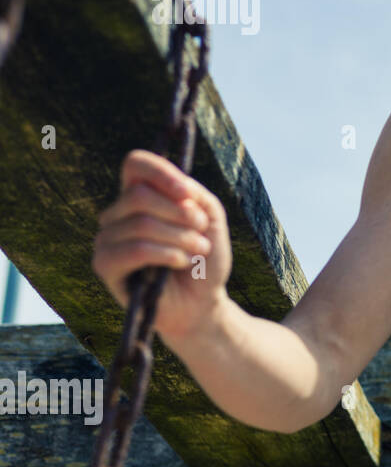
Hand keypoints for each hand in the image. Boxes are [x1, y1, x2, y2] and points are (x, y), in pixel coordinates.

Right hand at [91, 149, 232, 342]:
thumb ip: (196, 196)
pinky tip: (181, 263)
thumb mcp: (210, 219)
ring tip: (198, 250)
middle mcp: (118, 213)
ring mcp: (107, 238)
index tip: (188, 193)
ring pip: (141, 224)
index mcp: (141, 196)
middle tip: (201, 230)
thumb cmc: (204, 258)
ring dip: (181, 237)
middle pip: (138, 194)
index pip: (135, 164)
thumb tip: (178, 186)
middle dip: (179, 212)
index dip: (161, 173)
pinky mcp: (104, 265)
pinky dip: (167, 254)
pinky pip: (135, 249)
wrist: (201, 301)